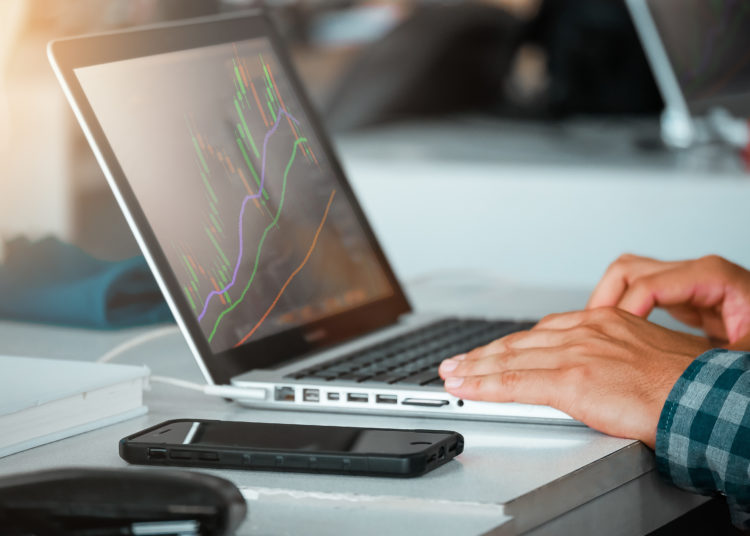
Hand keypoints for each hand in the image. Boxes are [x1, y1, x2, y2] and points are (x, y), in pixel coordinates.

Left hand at [439, 308, 711, 446]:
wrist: (703, 397)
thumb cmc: (682, 382)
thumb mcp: (640, 351)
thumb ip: (608, 353)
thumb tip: (592, 368)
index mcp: (601, 321)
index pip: (542, 332)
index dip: (510, 345)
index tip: (491, 352)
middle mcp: (584, 330)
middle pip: (519, 343)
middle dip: (483, 355)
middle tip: (457, 363)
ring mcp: (576, 353)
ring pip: (511, 360)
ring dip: (475, 370)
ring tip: (452, 376)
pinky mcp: (572, 379)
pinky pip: (516, 383)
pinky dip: (485, 386)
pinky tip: (467, 389)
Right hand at [587, 254, 749, 348]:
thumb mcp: (744, 357)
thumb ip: (720, 361)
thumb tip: (681, 373)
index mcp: (713, 278)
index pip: (649, 285)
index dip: (626, 313)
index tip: (617, 341)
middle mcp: (696, 274)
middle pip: (629, 271)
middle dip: (604, 301)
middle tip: (591, 334)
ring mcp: (687, 285)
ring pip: (627, 278)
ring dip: (607, 302)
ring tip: (596, 333)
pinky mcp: (685, 300)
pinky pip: (638, 295)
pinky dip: (620, 310)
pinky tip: (618, 336)